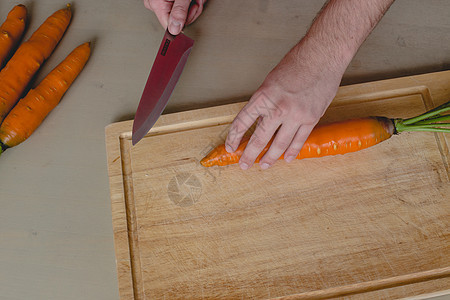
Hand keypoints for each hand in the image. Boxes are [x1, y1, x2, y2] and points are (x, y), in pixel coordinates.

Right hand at [143, 0, 205, 34]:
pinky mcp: (165, 2)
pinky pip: (179, 9)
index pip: (169, 26)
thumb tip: (175, 29)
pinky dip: (188, 3)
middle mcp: (154, 4)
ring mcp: (159, 3)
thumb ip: (180, 11)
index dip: (184, 22)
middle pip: (177, 21)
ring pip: (181, 15)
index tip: (193, 11)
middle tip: (195, 0)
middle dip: (191, 11)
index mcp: (156, 4)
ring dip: (192, 6)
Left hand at [224, 45, 343, 169]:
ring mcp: (296, 115)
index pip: (243, 123)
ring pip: (280, 144)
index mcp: (263, 96)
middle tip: (244, 165)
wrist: (322, 56)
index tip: (231, 147)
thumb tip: (258, 121)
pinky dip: (292, 151)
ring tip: (263, 165)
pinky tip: (286, 159)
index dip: (234, 138)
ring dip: (270, 158)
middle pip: (259, 138)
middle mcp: (278, 108)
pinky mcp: (312, 118)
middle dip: (249, 154)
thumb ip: (264, 102)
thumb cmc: (295, 64)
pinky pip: (299, 140)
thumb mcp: (270, 81)